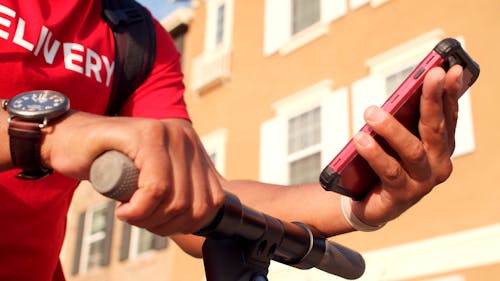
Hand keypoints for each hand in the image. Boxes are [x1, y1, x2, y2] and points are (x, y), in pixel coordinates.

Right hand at [42, 114, 224, 234]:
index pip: (213, 200)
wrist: (71, 141)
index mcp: (193, 148)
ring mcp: (168, 133)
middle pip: (196, 204)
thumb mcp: (155, 177)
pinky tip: (124, 210)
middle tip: (141, 220)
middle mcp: (185, 137)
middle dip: (168, 225)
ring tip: (131, 214)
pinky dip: (140, 210)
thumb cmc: (110, 165)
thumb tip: (203, 218)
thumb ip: (180, 189)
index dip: (189, 224)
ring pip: (176, 199)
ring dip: (151, 220)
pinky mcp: (146, 135)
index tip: (163, 226)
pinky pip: (156, 189)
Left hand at [350, 65, 464, 225]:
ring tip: (370, 112)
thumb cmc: (385, 162)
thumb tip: (403, 91)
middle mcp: (438, 164)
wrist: (369, 202)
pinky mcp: (402, 195)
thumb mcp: (395, 138)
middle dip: (433, 99)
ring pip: (412, 150)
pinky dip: (374, 153)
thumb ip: (402, 118)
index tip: (448, 68)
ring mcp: (423, 182)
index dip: (449, 91)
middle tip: (429, 75)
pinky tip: (359, 139)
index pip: (448, 115)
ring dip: (391, 128)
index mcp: (441, 146)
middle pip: (436, 128)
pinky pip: (389, 171)